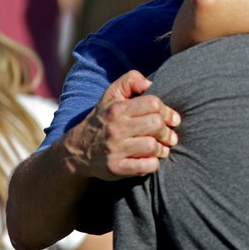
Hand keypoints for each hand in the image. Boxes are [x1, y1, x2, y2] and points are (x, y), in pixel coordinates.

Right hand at [62, 70, 180, 179]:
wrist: (76, 150)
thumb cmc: (103, 119)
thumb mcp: (111, 95)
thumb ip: (130, 81)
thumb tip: (150, 83)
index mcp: (117, 109)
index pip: (153, 104)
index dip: (168, 111)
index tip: (172, 119)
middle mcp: (115, 128)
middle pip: (156, 124)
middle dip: (167, 131)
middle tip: (169, 136)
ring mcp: (114, 150)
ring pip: (152, 146)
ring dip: (162, 148)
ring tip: (162, 148)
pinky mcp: (115, 168)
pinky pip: (144, 167)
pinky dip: (153, 164)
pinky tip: (151, 160)